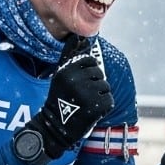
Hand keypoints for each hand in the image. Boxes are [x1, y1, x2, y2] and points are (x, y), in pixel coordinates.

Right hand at [18, 35, 113, 163]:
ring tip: (85, 104)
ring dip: (99, 95)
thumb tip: (75, 36)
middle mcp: (77, 80)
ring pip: (105, 86)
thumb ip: (69, 57)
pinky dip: (103, 107)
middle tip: (81, 95)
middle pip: (99, 74)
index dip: (89, 72)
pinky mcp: (98, 106)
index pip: (91, 61)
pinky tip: (90, 111)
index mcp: (68, 71)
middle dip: (94, 84)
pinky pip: (109, 99)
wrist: (55, 128)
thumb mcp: (60, 76)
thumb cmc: (59, 100)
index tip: (81, 82)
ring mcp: (88, 93)